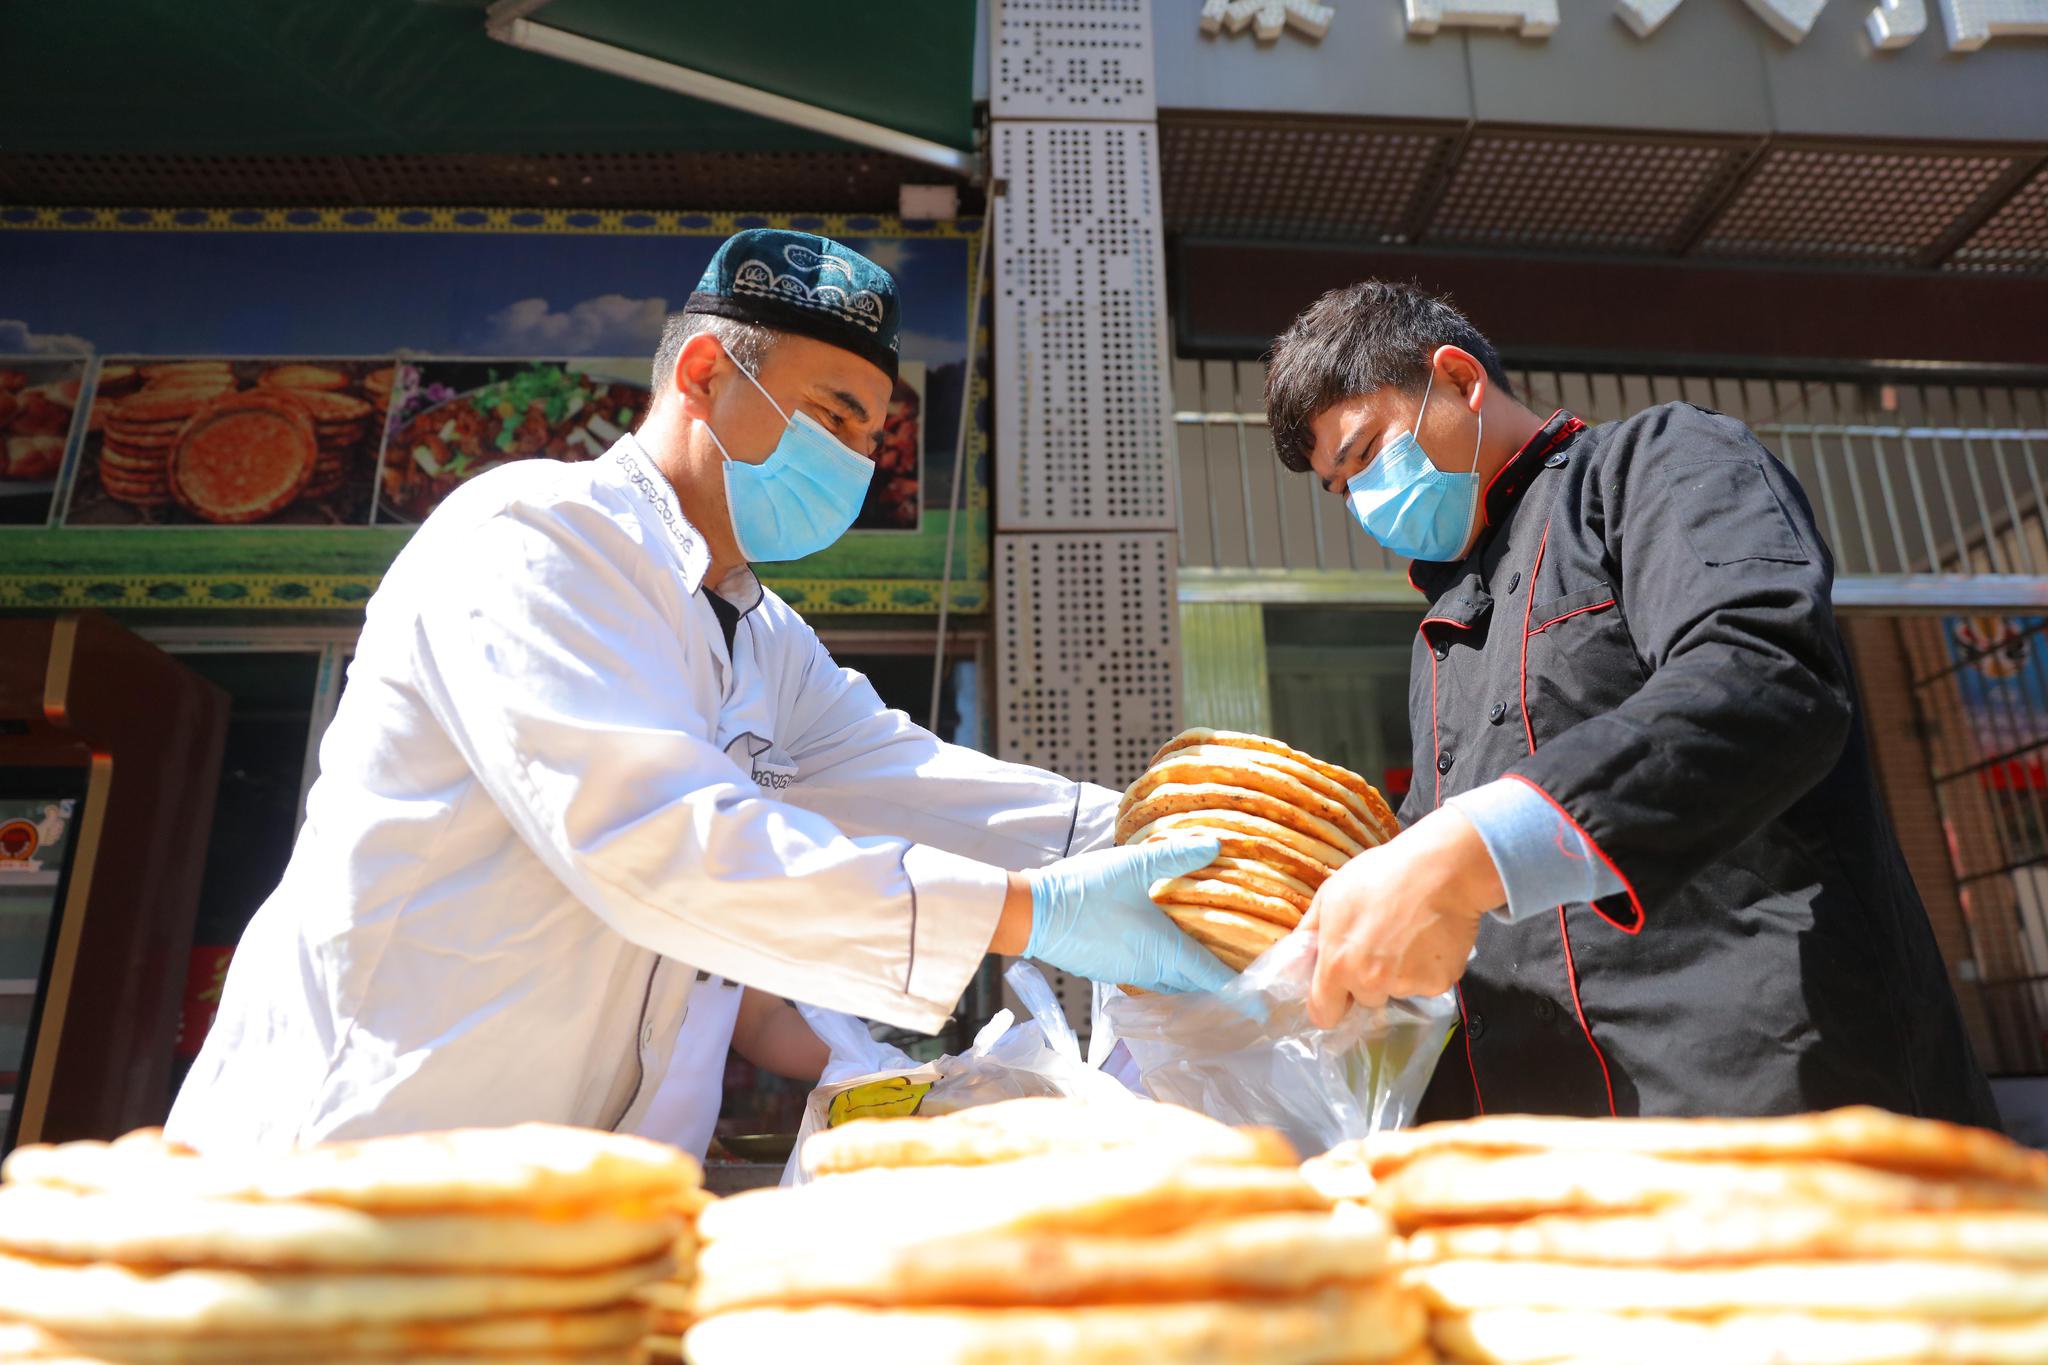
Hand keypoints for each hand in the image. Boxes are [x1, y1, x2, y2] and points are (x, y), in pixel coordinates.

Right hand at [1018, 838, 1231, 993]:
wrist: (1033, 913)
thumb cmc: (1084, 890)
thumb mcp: (1133, 865)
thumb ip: (1176, 855)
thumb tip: (1216, 843)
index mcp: (1164, 950)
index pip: (1214, 979)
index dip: (1242, 995)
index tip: (1265, 1010)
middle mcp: (1150, 969)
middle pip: (1196, 987)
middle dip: (1221, 989)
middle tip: (1246, 984)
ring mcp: (1127, 973)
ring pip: (1171, 985)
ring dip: (1192, 981)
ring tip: (1211, 969)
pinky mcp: (1108, 970)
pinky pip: (1149, 979)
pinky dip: (1167, 974)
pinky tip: (1167, 956)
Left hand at [1305, 806, 1501, 1026]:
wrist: (1442, 868)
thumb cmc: (1380, 875)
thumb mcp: (1330, 894)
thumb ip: (1310, 931)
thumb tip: (1298, 955)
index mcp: (1337, 965)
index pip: (1324, 1014)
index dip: (1329, 1003)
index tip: (1336, 991)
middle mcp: (1370, 984)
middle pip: (1365, 999)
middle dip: (1368, 979)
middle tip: (1379, 942)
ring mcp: (1407, 986)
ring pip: (1396, 990)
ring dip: (1399, 973)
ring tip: (1408, 935)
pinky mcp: (1439, 984)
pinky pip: (1427, 984)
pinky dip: (1428, 968)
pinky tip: (1430, 939)